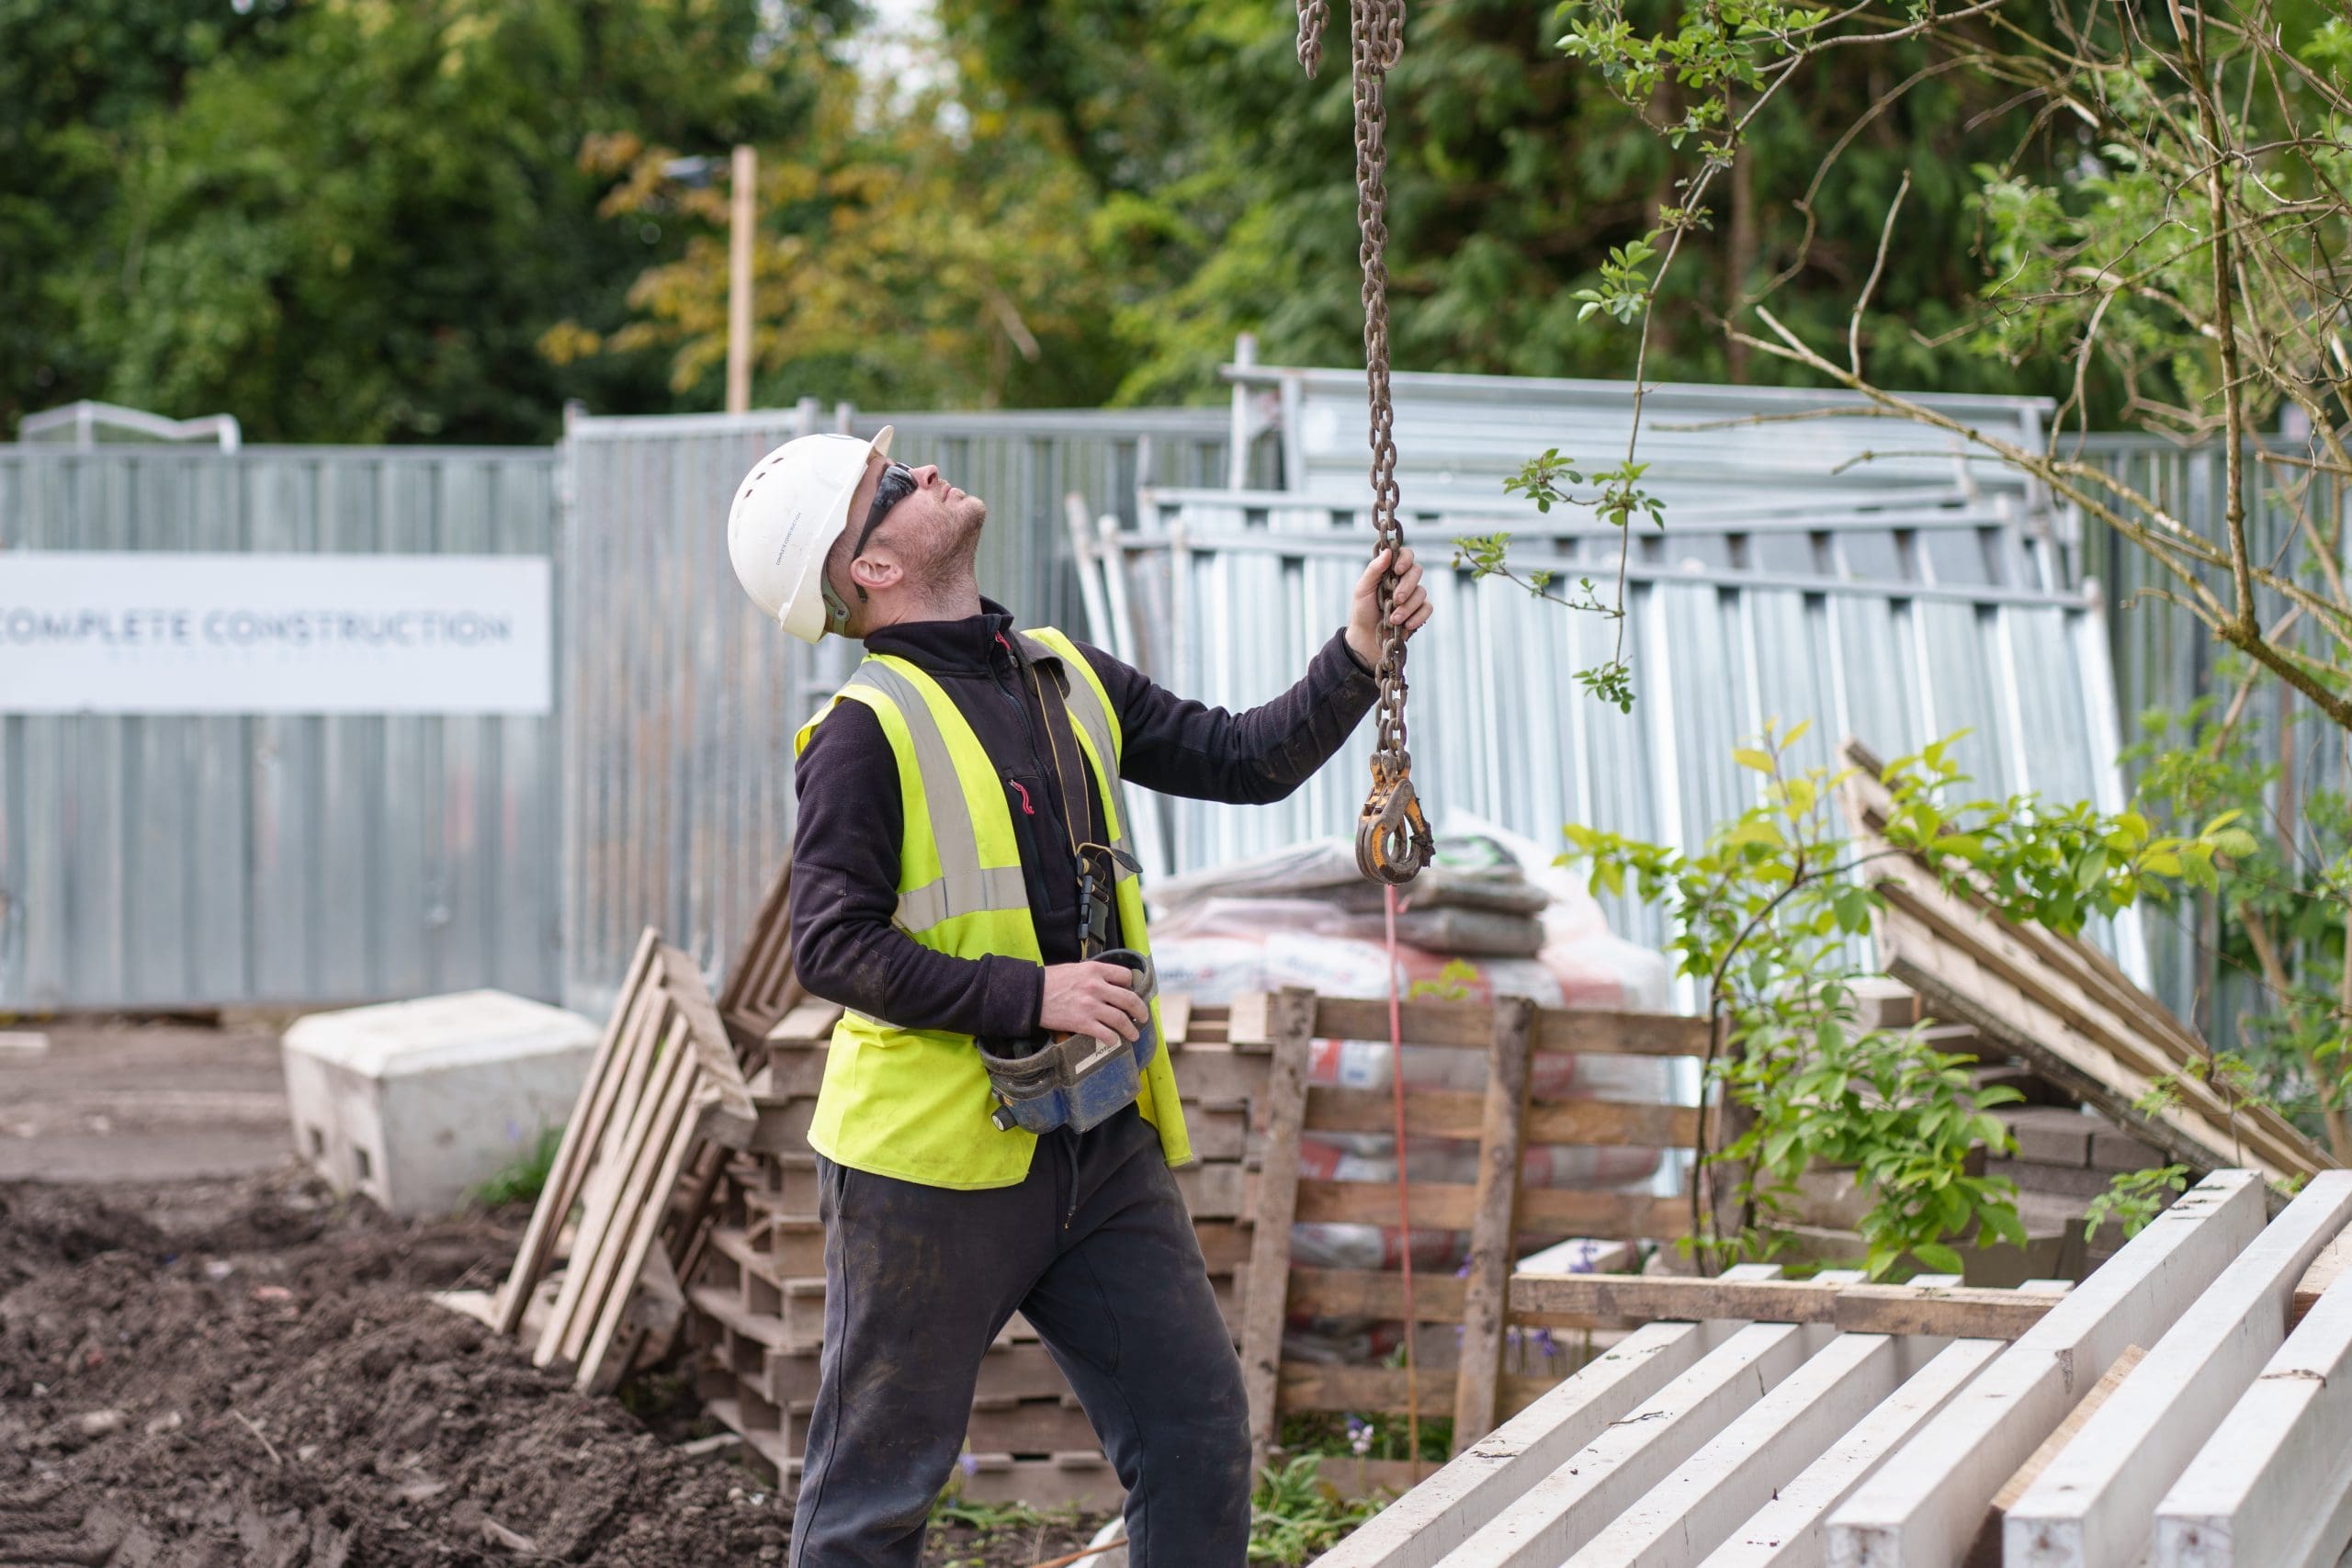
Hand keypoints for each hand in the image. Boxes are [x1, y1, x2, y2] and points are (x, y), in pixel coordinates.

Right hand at [1039, 960, 1149, 1043]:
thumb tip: (1108, 985)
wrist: (1031, 994)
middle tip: (1143, 1018)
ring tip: (1134, 1034)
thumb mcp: (1076, 969)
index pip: (1125, 976)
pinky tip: (1114, 1041)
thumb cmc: (1051, 980)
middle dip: (1140, 1011)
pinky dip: (1113, 1039)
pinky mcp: (1082, 1023)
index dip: (1132, 986)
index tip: (1133, 993)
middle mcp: (1096, 987)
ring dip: (1131, 1029)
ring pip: (1121, 1019)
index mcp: (1095, 970)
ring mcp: (1090, 1006)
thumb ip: (1094, 975)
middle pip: (1129, 999)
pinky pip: (1105, 1033)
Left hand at [1346, 546, 1432, 670]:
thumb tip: (1388, 551)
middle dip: (1407, 586)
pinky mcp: (1419, 612)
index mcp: (1390, 571)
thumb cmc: (1362, 611)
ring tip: (1393, 619)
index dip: (1405, 559)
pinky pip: (1427, 608)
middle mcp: (1404, 581)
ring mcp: (1413, 596)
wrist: (1366, 638)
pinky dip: (1418, 616)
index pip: (1406, 555)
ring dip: (1408, 607)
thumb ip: (1374, 569)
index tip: (1397, 570)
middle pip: (1417, 571)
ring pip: (1422, 592)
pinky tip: (1406, 625)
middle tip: (1395, 599)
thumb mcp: (1363, 589)